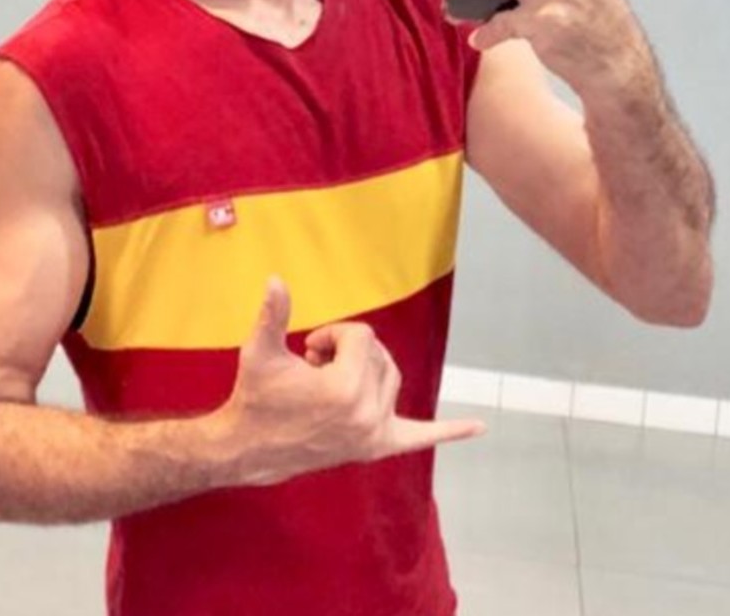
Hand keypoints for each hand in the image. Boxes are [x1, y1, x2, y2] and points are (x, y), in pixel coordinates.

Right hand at [219, 278, 482, 486]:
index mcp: (344, 389)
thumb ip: (273, 314)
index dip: (333, 334)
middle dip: (347, 349)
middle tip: (314, 363)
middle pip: (378, 354)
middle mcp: (366, 413)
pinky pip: (419, 436)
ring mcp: (374, 433)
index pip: (361, 336)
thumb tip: (275, 279)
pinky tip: (479, 426)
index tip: (308, 348)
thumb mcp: (261, 352)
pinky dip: (449, 430)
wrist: (250, 449)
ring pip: (391, 378)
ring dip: (368, 369)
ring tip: (330, 377)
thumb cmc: (256, 396)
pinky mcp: (377, 447)